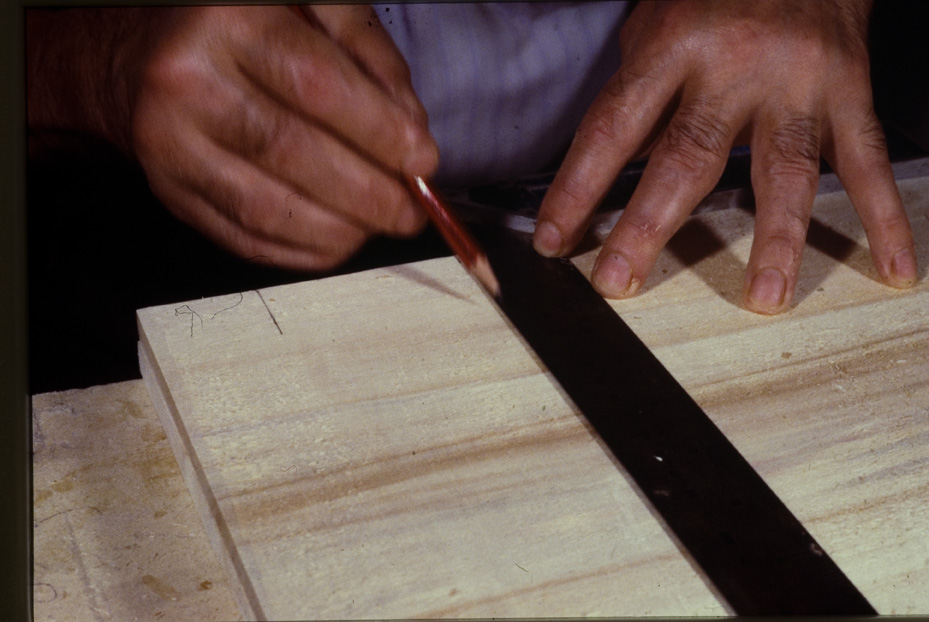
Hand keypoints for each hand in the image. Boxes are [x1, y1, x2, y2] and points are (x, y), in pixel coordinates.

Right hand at [29, 6, 438, 269]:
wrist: (142, 58)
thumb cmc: (242, 30)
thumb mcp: (310, 10)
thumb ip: (370, 57)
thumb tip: (411, 132)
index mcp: (229, 21)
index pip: (317, 87)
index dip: (379, 133)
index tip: (422, 162)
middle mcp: (188, 82)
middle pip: (292, 153)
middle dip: (368, 194)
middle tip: (409, 211)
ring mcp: (170, 144)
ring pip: (265, 208)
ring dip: (338, 230)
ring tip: (378, 227)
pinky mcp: (169, 193)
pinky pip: (242, 237)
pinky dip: (300, 250)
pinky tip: (336, 243)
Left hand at [533, 0, 916, 313]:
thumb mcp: (657, 26)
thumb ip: (639, 98)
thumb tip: (614, 173)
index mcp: (675, 44)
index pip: (614, 127)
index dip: (578, 188)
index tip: (554, 238)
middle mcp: (737, 64)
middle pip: (688, 158)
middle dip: (649, 228)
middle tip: (619, 281)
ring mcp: (798, 83)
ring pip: (783, 170)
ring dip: (775, 240)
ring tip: (763, 296)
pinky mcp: (848, 94)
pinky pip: (866, 162)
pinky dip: (883, 217)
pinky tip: (889, 264)